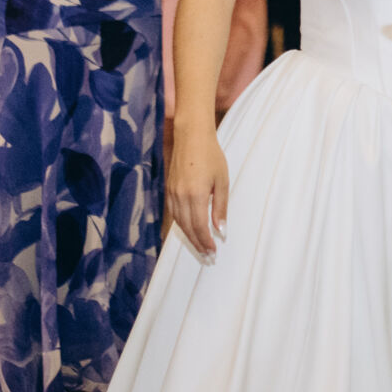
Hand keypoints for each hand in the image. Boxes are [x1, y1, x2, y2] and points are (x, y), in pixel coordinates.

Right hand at [167, 128, 228, 259]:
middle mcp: (181, 197)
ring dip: (189, 236)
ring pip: (179, 222)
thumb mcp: (222, 181)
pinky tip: (188, 229)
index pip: (200, 227)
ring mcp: (172, 193)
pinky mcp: (168, 189)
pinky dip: (180, 224)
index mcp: (196, 195)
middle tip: (207, 255)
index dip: (206, 242)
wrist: (191, 136)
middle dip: (197, 243)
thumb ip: (220, 208)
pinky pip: (173, 213)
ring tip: (199, 246)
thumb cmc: (211, 156)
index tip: (213, 252)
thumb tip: (220, 231)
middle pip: (188, 228)